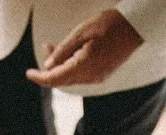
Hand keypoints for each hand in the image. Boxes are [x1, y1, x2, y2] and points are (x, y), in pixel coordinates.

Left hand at [26, 9, 142, 87]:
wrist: (136, 26)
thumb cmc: (110, 24)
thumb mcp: (81, 32)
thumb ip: (63, 50)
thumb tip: (48, 66)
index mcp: (84, 66)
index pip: (55, 79)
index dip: (40, 77)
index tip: (28, 73)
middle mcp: (90, 76)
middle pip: (62, 79)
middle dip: (49, 67)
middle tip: (46, 45)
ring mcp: (97, 76)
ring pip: (71, 76)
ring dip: (60, 65)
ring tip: (55, 45)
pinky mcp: (102, 73)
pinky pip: (81, 74)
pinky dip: (71, 65)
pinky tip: (69, 52)